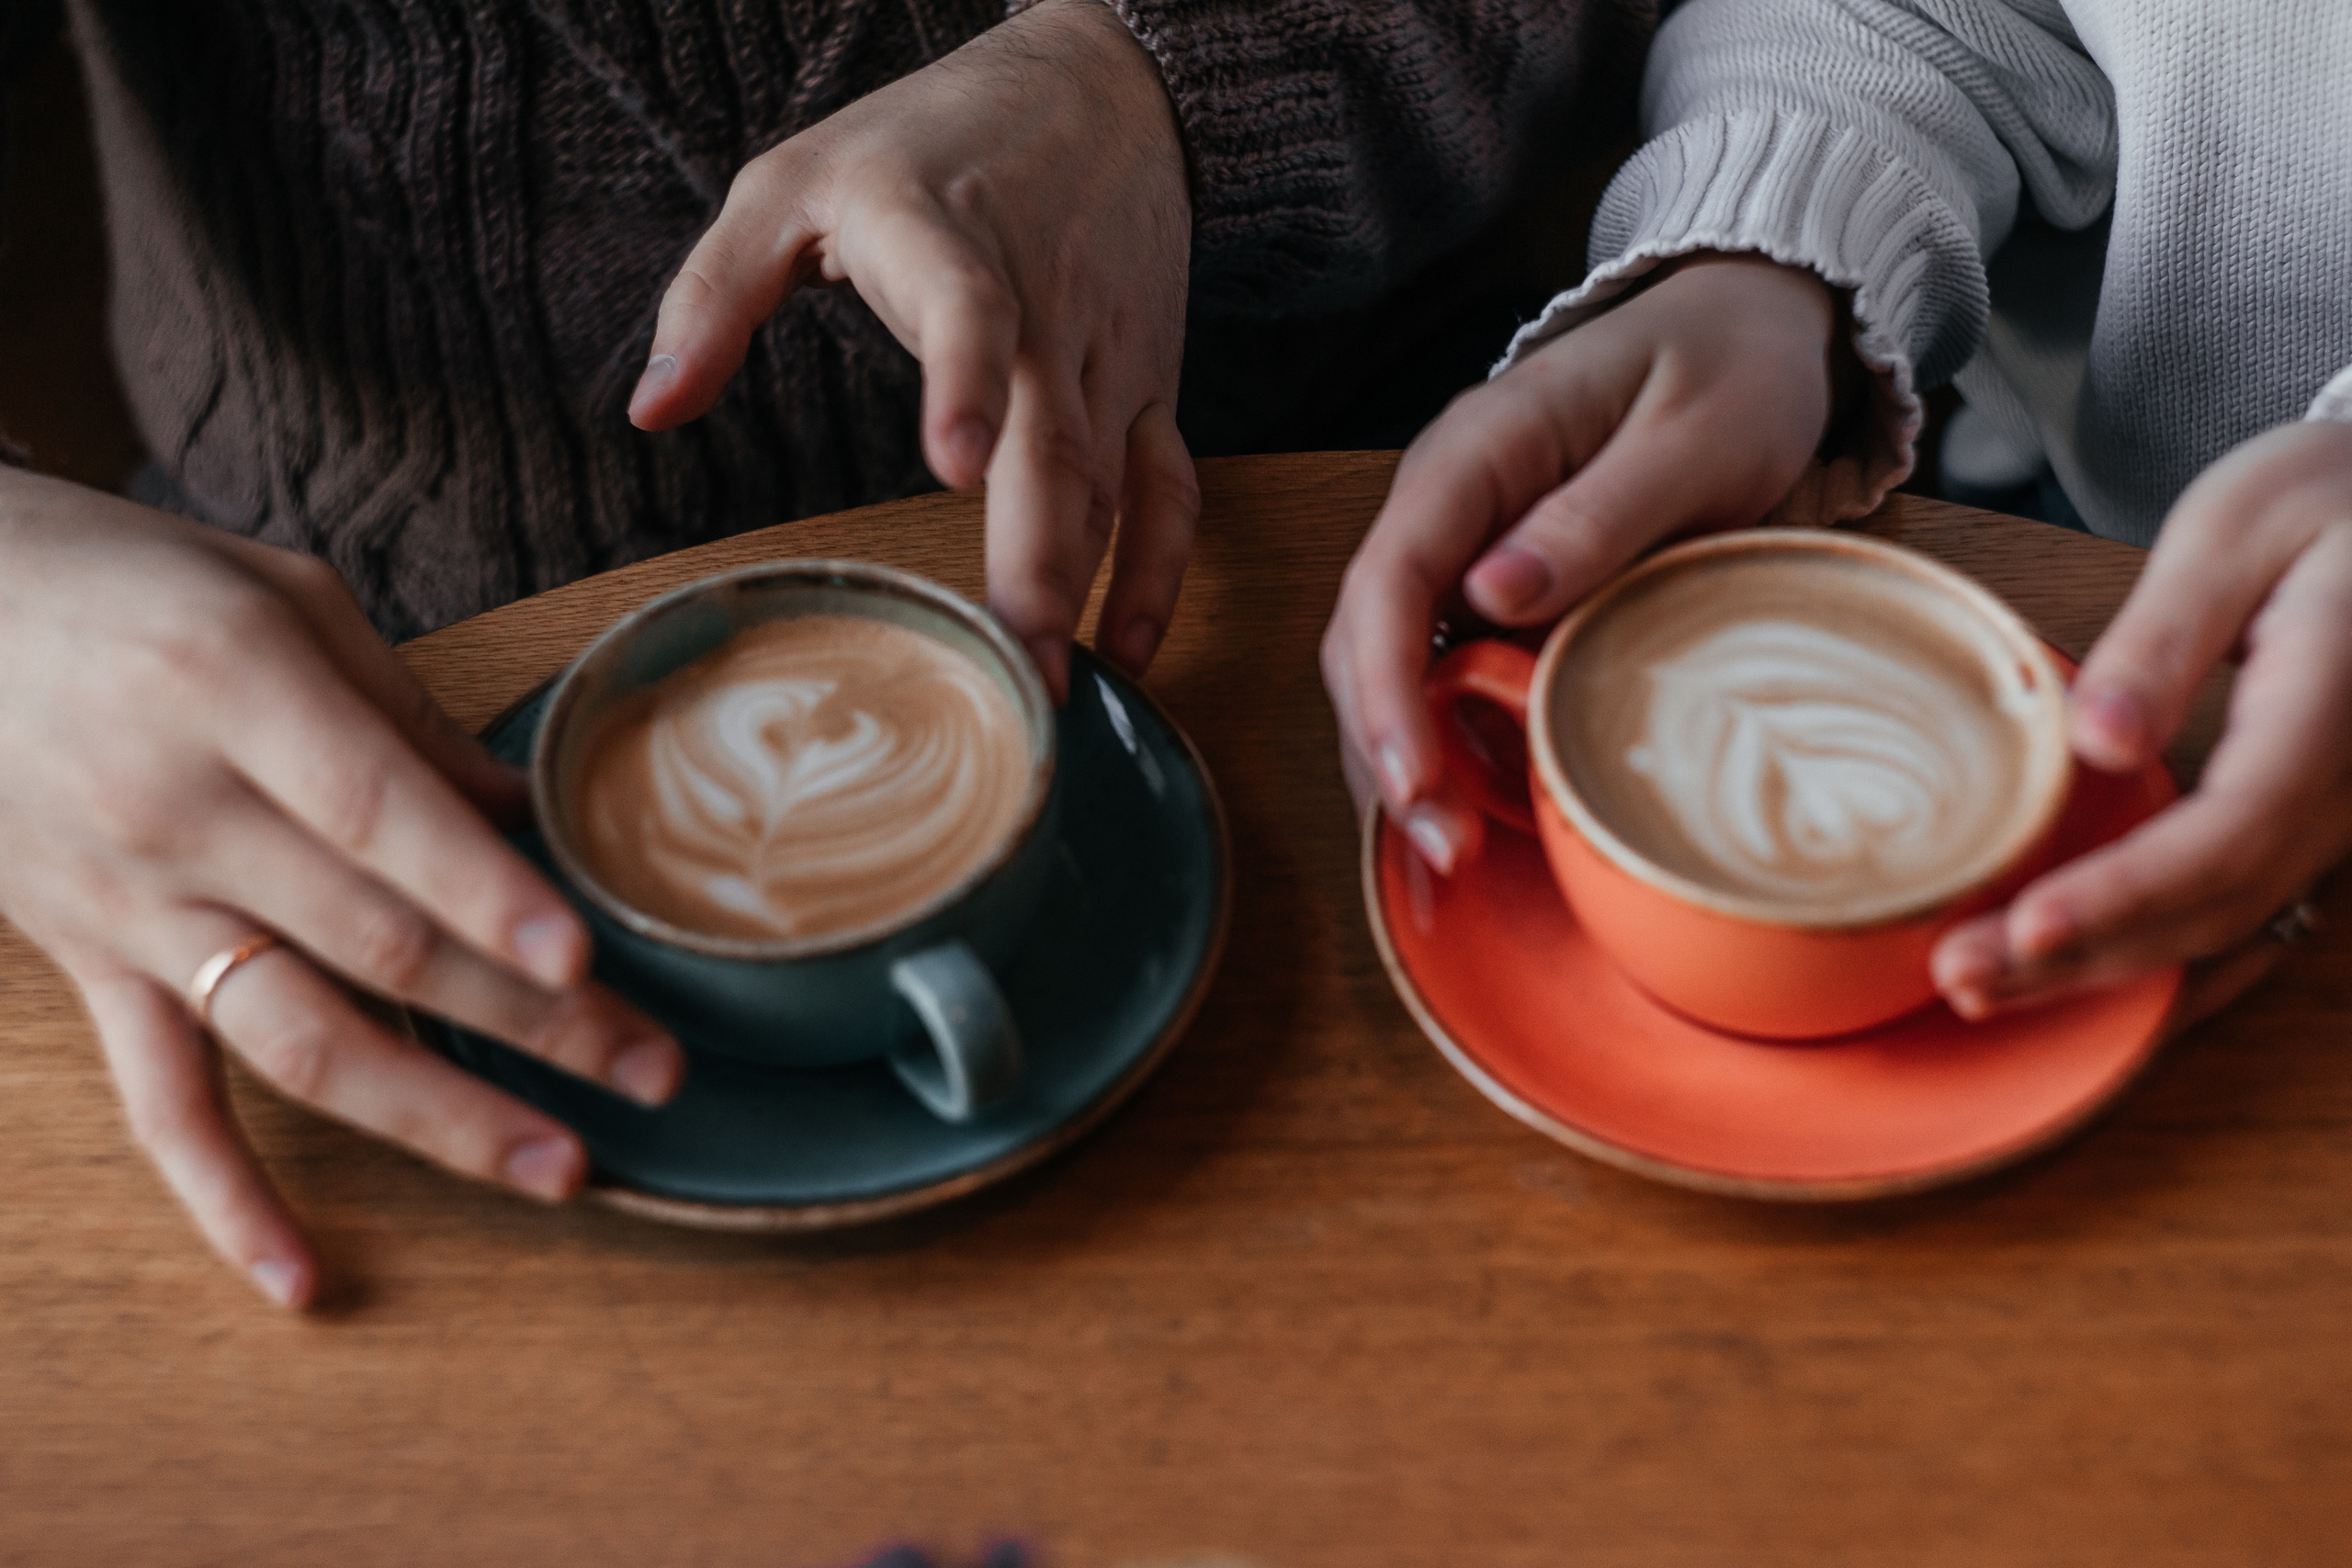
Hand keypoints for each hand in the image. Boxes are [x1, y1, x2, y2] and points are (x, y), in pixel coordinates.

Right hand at [0, 473, 684, 1307]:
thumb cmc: (126, 581)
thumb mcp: (279, 595)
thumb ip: (404, 713)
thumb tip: (521, 813)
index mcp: (238, 693)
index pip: (378, 815)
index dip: (483, 895)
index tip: (583, 959)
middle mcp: (183, 813)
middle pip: (376, 944)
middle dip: (529, 1019)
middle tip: (654, 1070)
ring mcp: (134, 906)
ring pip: (297, 1041)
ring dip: (435, 1116)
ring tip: (558, 1165)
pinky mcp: (93, 968)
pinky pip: (160, 1103)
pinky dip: (225, 1199)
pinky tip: (300, 1278)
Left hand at [628, 0, 1196, 701]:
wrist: (1104, 87)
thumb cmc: (930, 139)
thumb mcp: (793, 183)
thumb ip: (717, 294)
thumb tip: (650, 410)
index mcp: (948, 240)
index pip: (968, 309)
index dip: (968, 382)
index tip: (958, 464)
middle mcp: (1047, 307)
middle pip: (1054, 439)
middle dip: (1038, 560)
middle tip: (1014, 663)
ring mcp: (1109, 354)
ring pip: (1110, 480)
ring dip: (1088, 586)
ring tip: (1051, 687)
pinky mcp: (1151, 383)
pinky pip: (1168, 486)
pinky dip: (1159, 568)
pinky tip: (1127, 648)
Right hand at [1320, 255, 1842, 868]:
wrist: (1749, 330)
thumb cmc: (1730, 373)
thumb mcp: (1696, 436)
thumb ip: (1601, 512)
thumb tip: (1492, 594)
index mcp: (1476, 451)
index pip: (1388, 576)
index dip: (1384, 688)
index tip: (1414, 781)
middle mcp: (1443, 504)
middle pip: (1365, 638)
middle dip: (1387, 751)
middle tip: (1445, 852)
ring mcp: (1460, 548)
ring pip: (1390, 667)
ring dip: (1410, 764)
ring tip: (1455, 855)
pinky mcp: (1492, 589)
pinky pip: (1444, 673)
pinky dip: (1449, 747)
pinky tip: (1479, 811)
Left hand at [1934, 420, 2351, 1027]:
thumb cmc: (2319, 494)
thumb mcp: (2235, 527)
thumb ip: (2166, 636)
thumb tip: (2096, 741)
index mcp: (2330, 707)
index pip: (2227, 833)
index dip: (2124, 895)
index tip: (2023, 928)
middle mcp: (2344, 784)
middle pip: (2215, 904)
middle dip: (2084, 955)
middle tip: (1960, 976)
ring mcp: (2335, 814)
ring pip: (2223, 922)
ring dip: (2102, 967)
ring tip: (1979, 986)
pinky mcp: (2305, 819)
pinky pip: (2235, 909)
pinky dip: (2149, 951)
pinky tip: (2061, 972)